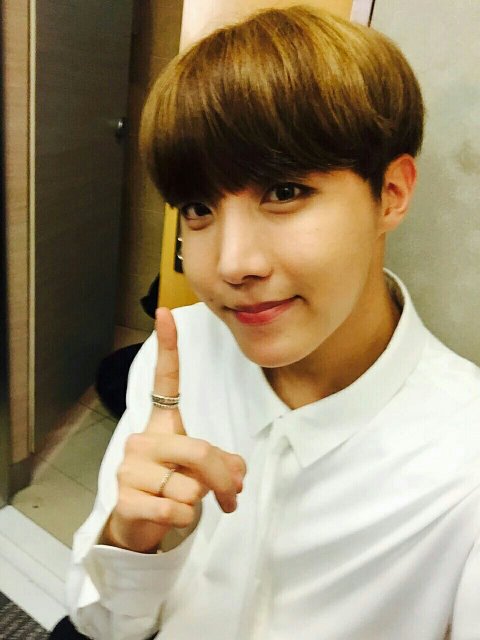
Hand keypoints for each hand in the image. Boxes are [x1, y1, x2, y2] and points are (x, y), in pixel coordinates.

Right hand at [100, 307, 245, 552]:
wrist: (138, 525)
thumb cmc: (171, 488)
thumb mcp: (201, 472)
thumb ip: (222, 464)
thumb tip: (236, 475)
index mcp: (160, 425)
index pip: (164, 380)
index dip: (167, 347)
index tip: (166, 313)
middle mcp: (141, 439)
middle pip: (200, 451)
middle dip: (223, 479)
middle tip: (232, 495)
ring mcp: (129, 469)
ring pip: (190, 486)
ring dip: (202, 502)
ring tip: (189, 504)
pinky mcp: (125, 500)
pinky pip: (175, 509)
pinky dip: (186, 520)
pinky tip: (173, 518)